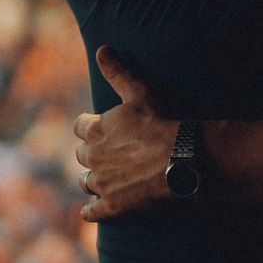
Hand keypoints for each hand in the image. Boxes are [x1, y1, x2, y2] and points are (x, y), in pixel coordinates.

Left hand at [74, 48, 177, 221]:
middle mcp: (92, 158)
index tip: (98, 129)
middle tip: (107, 155)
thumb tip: (101, 50)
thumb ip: (118, 73)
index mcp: (95, 130)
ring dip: (93, 179)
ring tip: (104, 179)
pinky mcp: (113, 207)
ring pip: (87, 182)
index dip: (90, 127)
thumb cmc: (163, 124)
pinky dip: (92, 211)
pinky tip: (92, 211)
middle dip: (92, 154)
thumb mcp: (140, 93)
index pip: (80, 127)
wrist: (182, 160)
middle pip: (82, 156)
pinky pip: (93, 212)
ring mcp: (102, 184)